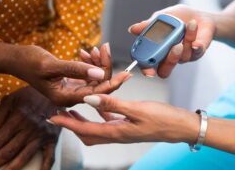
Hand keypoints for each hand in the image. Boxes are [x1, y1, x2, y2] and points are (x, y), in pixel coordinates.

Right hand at [0, 42, 130, 105]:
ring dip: (97, 62)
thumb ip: (76, 70)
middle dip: (105, 66)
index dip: (113, 83)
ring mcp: (71, 88)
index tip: (127, 74)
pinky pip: (88, 73)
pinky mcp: (71, 80)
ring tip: (96, 47)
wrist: (15, 59)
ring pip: (95, 77)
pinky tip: (86, 52)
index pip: (97, 93)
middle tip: (106, 47)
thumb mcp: (52, 65)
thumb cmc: (28, 62)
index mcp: (66, 97)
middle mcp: (70, 96)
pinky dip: (89, 62)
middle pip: (99, 84)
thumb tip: (100, 74)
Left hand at [0, 87, 60, 169]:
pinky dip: (44, 167)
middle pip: (8, 151)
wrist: (55, 90)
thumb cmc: (31, 94)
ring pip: (24, 157)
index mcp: (18, 118)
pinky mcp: (53, 138)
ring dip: (10, 169)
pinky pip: (49, 156)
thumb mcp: (10, 100)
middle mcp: (30, 129)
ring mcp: (42, 135)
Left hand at [49, 94, 199, 145]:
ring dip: (82, 121)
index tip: (53, 117)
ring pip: (96, 129)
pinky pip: (108, 123)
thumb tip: (89, 99)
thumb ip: (112, 103)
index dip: (67, 123)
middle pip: (87, 134)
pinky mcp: (129, 127)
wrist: (181, 127)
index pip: (85, 129)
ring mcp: (123, 132)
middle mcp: (117, 135)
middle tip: (59, 114)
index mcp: (116, 132)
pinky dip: (98, 116)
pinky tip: (99, 106)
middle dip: (71, 124)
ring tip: (73, 110)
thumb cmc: (163, 118)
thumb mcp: (137, 109)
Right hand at [128, 4, 215, 77]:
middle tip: (175, 46)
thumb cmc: (177, 18)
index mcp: (156, 51)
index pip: (147, 64)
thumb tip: (132, 29)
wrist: (198, 15)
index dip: (146, 68)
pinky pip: (197, 52)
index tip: (148, 68)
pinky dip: (197, 45)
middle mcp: (168, 57)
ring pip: (183, 57)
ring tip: (190, 25)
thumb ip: (148, 25)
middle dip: (169, 60)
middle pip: (164, 71)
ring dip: (187, 39)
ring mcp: (183, 57)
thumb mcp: (161, 18)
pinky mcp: (197, 53)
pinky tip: (196, 40)